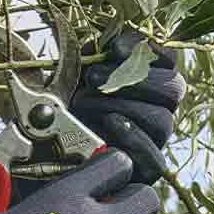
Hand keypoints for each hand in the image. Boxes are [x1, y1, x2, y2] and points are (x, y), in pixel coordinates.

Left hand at [69, 30, 185, 183]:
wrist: (41, 152)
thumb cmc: (61, 109)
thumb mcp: (72, 78)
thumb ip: (92, 57)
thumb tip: (106, 43)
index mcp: (147, 83)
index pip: (167, 61)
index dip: (146, 50)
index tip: (114, 48)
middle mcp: (157, 109)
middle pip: (172, 88)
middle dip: (132, 78)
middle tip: (92, 77)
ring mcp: (154, 140)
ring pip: (161, 119)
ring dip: (122, 105)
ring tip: (84, 101)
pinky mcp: (144, 169)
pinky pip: (154, 158)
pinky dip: (133, 138)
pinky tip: (111, 123)